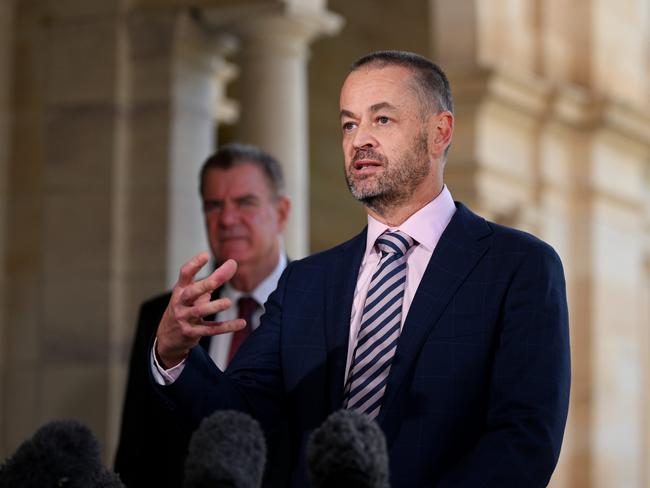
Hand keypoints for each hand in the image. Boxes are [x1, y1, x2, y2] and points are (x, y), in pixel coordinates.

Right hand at [156, 252, 245, 367]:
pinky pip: (210, 330)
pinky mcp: (191, 333)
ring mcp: (184, 318)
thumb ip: (211, 281)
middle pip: (192, 292)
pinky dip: (226, 327)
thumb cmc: (185, 308)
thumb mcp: (193, 294)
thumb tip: (231, 265)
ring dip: (214, 306)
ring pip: (199, 312)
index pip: (185, 274)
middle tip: (221, 276)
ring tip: (228, 302)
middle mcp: (180, 303)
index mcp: (181, 290)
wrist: (167, 337)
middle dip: (206, 284)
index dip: (194, 264)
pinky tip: (241, 323)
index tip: (206, 255)